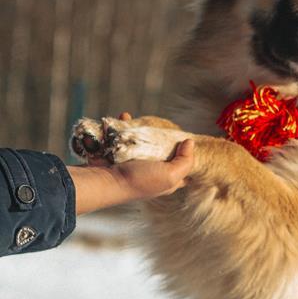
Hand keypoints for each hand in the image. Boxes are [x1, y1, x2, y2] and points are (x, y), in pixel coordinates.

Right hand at [68, 112, 193, 214]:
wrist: (105, 180)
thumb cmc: (139, 180)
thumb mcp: (170, 175)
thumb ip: (185, 161)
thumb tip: (189, 143)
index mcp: (166, 180)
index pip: (184, 170)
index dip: (190, 157)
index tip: (190, 141)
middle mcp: (152, 172)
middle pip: (164, 152)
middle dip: (165, 138)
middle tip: (166, 126)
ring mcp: (135, 162)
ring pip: (144, 142)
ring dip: (144, 130)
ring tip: (144, 121)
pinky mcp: (119, 153)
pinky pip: (124, 135)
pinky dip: (124, 125)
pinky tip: (125, 117)